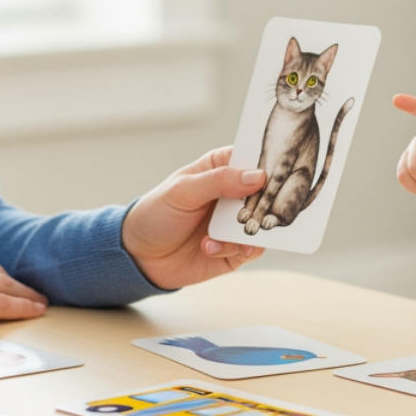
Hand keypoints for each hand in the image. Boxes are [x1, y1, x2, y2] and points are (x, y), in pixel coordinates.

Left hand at [121, 146, 266, 289]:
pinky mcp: (236, 249)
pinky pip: (253, 249)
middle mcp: (234, 194)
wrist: (140, 256)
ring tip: (221, 235)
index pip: (254, 159)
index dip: (267, 164)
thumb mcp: (183, 191)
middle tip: (249, 212)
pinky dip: (235, 249)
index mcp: (222, 168)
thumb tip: (258, 176)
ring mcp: (236, 222)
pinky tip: (209, 248)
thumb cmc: (157, 213)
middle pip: (267, 192)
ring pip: (264, 222)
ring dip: (247, 230)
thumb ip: (219, 181)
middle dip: (264, 203)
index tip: (275, 173)